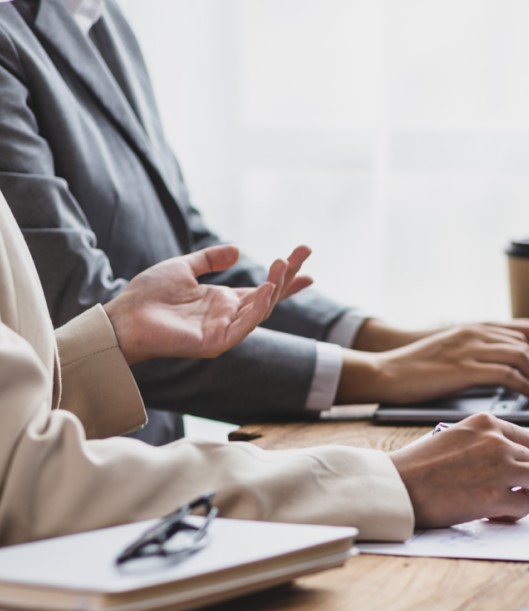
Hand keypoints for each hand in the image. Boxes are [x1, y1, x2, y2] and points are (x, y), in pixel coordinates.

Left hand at [104, 245, 311, 364]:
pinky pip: (244, 326)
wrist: (123, 317)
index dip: (285, 276)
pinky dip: (258, 309)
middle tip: (305, 250)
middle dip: (289, 275)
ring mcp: (224, 331)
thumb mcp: (182, 267)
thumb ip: (209, 259)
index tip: (304, 256)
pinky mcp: (216, 343)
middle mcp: (229, 316)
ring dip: (276, 287)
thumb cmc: (148, 295)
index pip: (263, 289)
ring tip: (282, 265)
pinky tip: (266, 289)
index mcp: (223, 301)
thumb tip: (237, 250)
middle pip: (269, 296)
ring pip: (261, 310)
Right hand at [353, 318, 528, 379]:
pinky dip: (526, 384)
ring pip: (523, 354)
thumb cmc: (420, 368)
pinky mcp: (463, 367)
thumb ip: (485, 354)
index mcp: (481, 327)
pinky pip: (506, 373)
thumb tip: (515, 370)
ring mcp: (471, 347)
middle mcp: (479, 332)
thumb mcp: (458, 352)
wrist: (387, 371)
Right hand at [388, 413, 528, 526]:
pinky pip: (525, 505)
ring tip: (516, 506)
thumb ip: (489, 446)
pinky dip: (517, 514)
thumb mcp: (458, 439)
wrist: (396, 486)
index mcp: (487, 424)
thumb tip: (520, 465)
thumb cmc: (420, 468)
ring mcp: (499, 468)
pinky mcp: (495, 497)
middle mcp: (498, 442)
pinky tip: (498, 515)